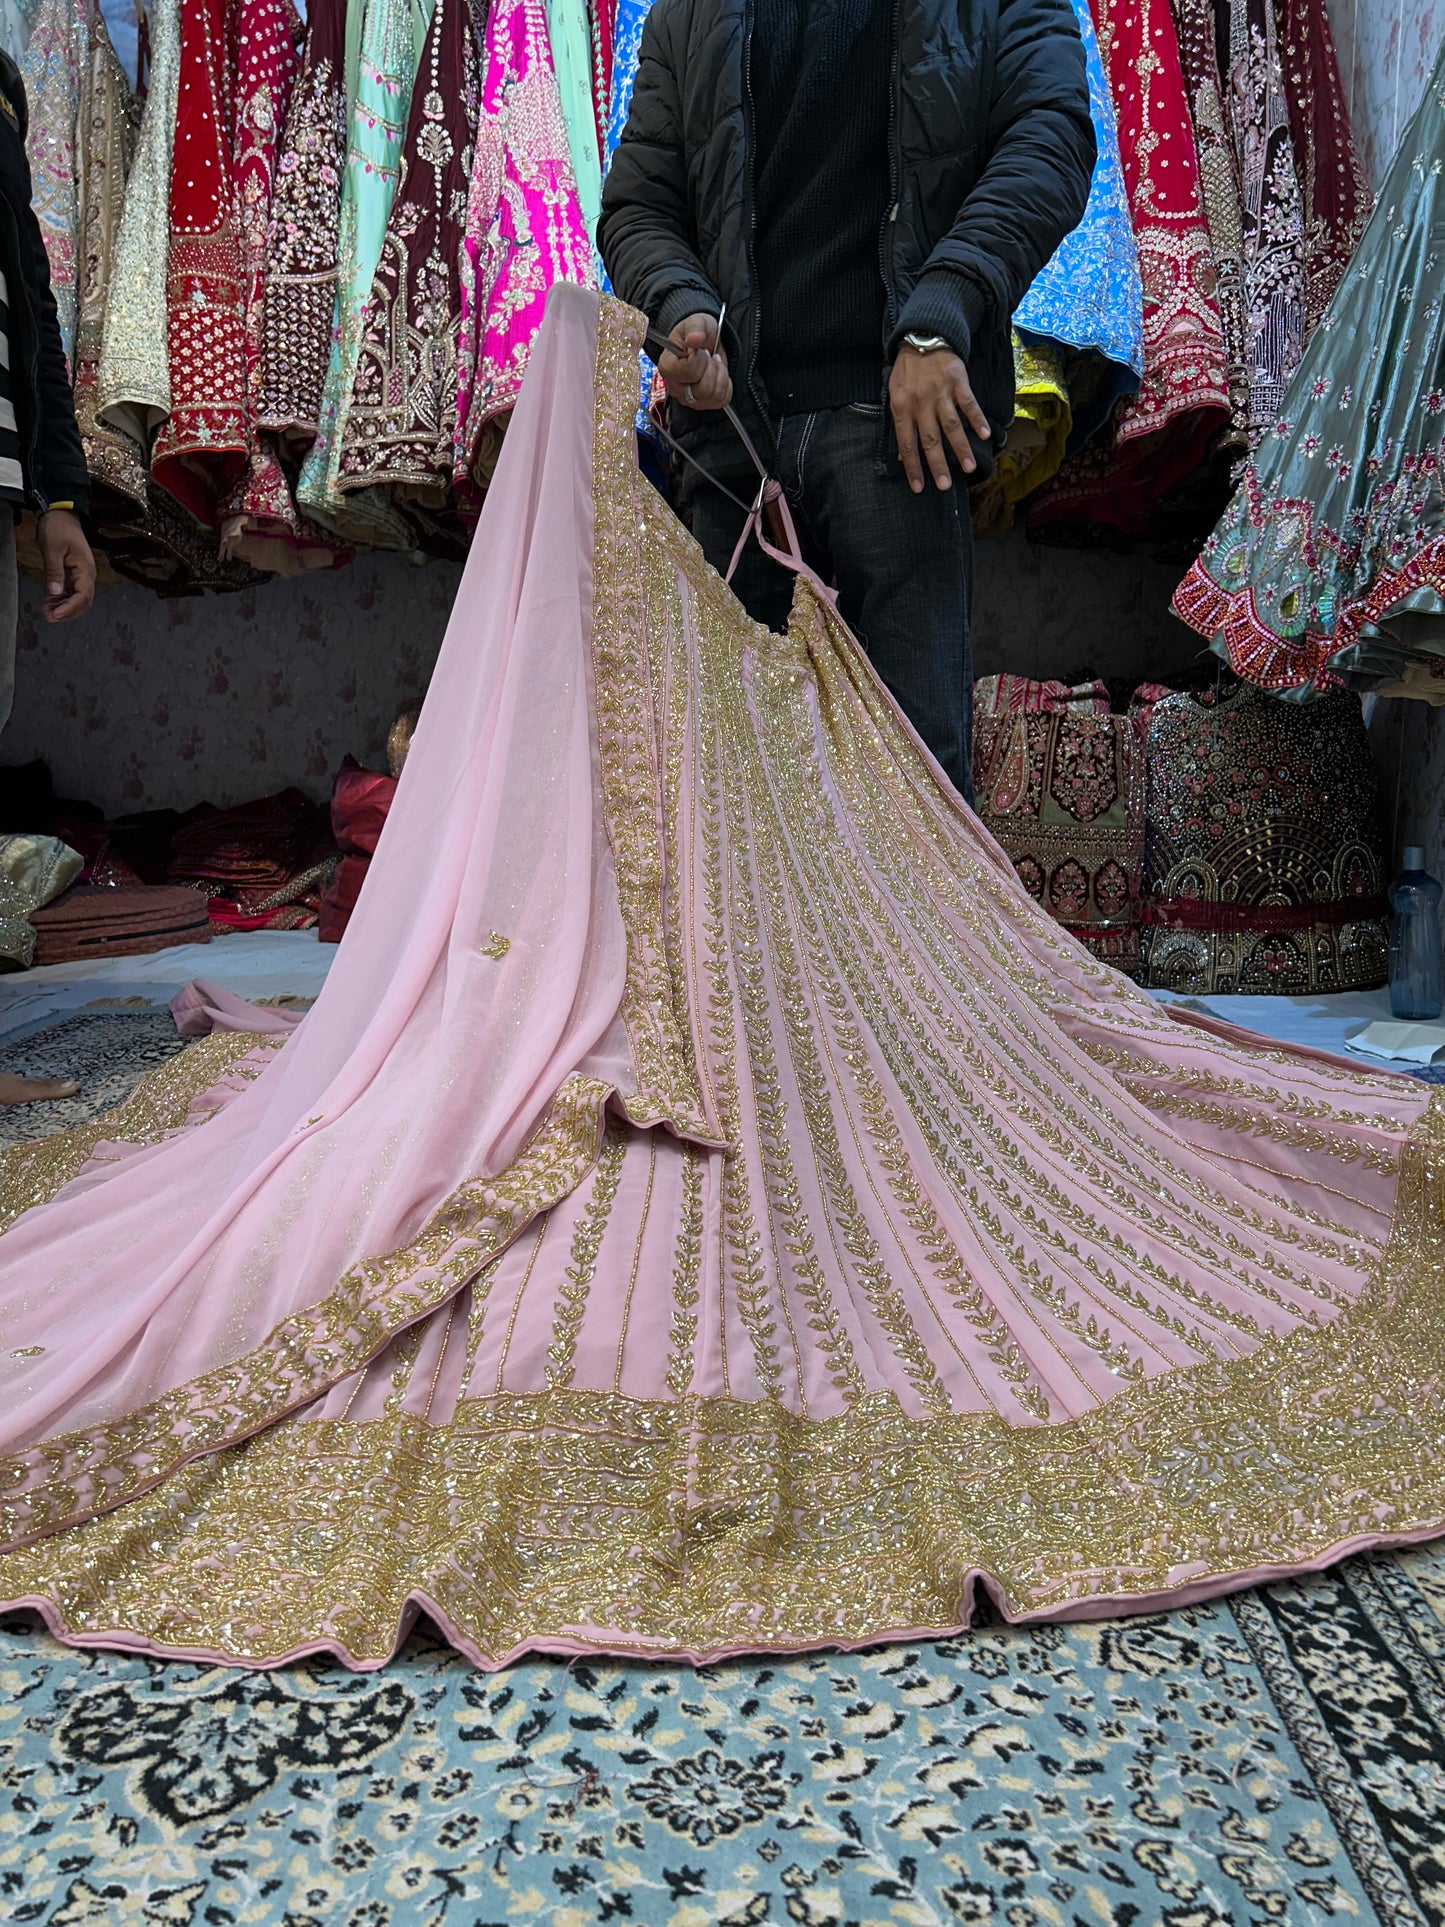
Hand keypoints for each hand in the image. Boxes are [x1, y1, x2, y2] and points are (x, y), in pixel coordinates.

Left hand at [38, 508, 94, 621]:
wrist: (61, 514)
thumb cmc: (58, 528)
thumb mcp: (52, 550)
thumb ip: (54, 572)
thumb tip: (54, 592)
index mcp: (86, 569)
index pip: (82, 596)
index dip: (69, 608)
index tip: (55, 614)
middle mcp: (88, 574)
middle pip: (83, 602)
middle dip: (68, 612)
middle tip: (50, 617)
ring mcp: (83, 574)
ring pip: (79, 598)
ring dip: (65, 607)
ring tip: (48, 612)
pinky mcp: (76, 572)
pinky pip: (73, 591)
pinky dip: (63, 599)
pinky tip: (51, 601)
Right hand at [657, 312, 732, 410]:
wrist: (706, 342)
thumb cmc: (697, 333)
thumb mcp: (696, 322)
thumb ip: (695, 328)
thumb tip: (693, 338)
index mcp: (667, 366)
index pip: (689, 371)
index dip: (699, 358)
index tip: (697, 350)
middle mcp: (675, 387)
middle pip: (702, 389)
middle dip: (712, 368)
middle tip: (707, 356)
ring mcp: (689, 399)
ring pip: (713, 396)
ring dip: (720, 375)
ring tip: (713, 363)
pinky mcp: (703, 404)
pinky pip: (722, 400)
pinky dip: (725, 385)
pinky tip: (718, 374)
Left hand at [889, 347, 990, 492]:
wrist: (922, 336)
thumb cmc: (907, 371)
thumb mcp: (894, 395)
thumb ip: (899, 424)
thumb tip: (903, 456)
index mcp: (902, 408)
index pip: (907, 444)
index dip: (913, 467)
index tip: (919, 487)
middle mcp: (921, 403)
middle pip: (931, 439)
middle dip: (937, 465)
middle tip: (945, 486)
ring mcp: (941, 393)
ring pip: (951, 426)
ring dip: (961, 449)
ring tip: (968, 468)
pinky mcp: (958, 382)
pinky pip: (969, 404)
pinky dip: (977, 419)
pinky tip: (984, 435)